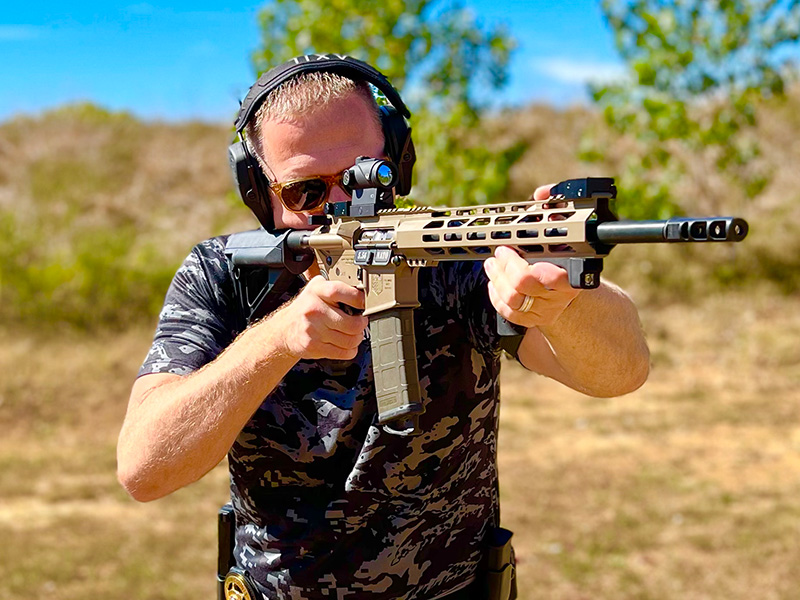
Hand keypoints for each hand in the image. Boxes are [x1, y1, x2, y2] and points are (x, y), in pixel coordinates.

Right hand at [277, 276, 367, 360]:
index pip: (338, 291)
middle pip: (352, 323)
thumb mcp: (315, 289)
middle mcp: (314, 309)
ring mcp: (313, 330)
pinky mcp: (314, 347)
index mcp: (316, 291)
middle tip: (360, 322)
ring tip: (354, 334)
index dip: (356, 298)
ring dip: (357, 339)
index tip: (363, 303)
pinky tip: (347, 345)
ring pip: (350, 340)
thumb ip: (334, 286)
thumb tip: (361, 291)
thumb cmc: (305, 309)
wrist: (283, 331)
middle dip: (361, 324)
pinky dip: (350, 351)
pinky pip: (343, 352)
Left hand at [483, 183, 580, 328]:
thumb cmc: (565, 251)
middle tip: (497, 253)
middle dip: (504, 267)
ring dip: (496, 279)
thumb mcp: (564, 228)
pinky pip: (509, 314)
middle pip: (523, 286)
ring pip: (513, 300)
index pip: (548, 275)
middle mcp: (560, 295)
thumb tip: (542, 193)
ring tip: (491, 264)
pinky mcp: (533, 320)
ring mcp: (546, 310)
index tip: (506, 249)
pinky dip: (496, 298)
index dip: (520, 264)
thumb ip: (555, 207)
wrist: (572, 282)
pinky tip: (494, 284)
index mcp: (572, 272)